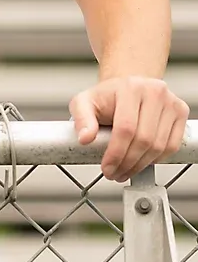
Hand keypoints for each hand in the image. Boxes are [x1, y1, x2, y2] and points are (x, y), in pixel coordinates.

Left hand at [69, 76, 188, 180]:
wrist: (127, 88)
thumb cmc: (107, 97)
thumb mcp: (84, 103)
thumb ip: (81, 119)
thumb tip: (85, 138)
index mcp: (130, 87)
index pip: (125, 128)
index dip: (116, 153)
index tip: (107, 168)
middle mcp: (153, 91)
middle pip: (144, 139)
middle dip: (128, 163)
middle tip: (115, 173)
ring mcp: (170, 101)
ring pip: (159, 146)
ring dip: (141, 165)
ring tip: (125, 170)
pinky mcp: (181, 111)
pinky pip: (171, 145)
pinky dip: (156, 159)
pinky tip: (142, 161)